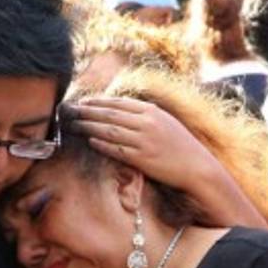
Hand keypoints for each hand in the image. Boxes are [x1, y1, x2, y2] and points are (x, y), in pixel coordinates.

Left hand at [64, 97, 213, 190]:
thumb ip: (144, 115)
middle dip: (88, 112)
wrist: (196, 166)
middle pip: (110, 114)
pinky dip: (102, 144)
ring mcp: (144, 141)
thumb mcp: (164, 121)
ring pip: (110, 130)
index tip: (84, 102)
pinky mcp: (142, 158)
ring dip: (90, 127)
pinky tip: (90, 141)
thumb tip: (120, 110)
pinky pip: (116, 149)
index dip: (99, 101)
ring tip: (75, 125)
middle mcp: (147, 123)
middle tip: (72, 111)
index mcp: (152, 111)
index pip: (119, 103)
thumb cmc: (179, 144)